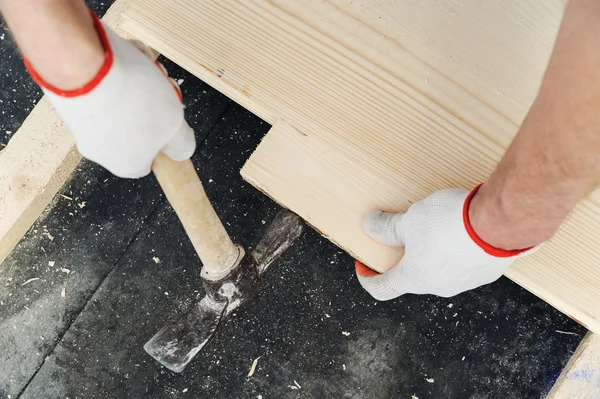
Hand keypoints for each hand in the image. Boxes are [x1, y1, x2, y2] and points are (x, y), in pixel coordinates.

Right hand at [25, 12, 194, 177]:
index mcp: (126, 164)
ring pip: (122, 101)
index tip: (169, 118)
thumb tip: (182, 149)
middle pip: (138, 126)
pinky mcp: (68, 96)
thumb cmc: (129, 100)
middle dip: (153, 103)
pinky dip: (115, 69)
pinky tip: (121, 57)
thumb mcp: (174, 126)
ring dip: (138, 81)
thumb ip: (181, 143)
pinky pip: (101, 84)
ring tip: (141, 66)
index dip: (163, 137)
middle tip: (160, 87)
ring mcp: (81, 123)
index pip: (150, 160)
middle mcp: (100, 149)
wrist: (80, 64)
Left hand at [356, 186, 539, 298]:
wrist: (500, 223)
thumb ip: (387, 227)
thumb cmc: (451, 224)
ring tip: (435, 225)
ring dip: (432, 251)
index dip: (368, 279)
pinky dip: (455, 249)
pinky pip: (463, 262)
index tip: (363, 267)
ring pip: (440, 268)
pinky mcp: (487, 271)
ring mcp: (465, 282)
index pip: (383, 289)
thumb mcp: (409, 220)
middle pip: (413, 276)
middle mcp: (439, 287)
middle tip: (402, 234)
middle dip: (404, 257)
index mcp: (415, 278)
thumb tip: (370, 225)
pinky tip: (460, 228)